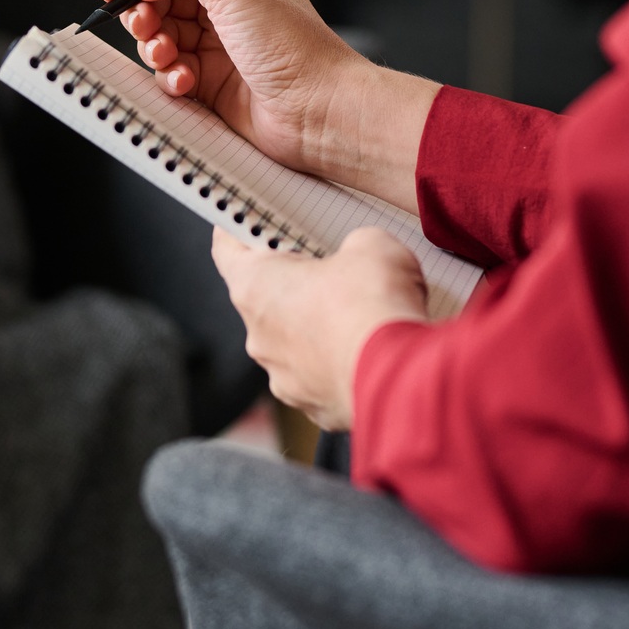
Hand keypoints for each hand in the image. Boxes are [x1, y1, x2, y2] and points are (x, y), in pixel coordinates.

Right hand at [96, 0, 434, 197]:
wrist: (319, 113)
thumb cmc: (295, 49)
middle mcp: (229, 1)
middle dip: (145, 12)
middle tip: (147, 26)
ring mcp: (219, 41)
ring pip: (160, 34)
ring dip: (155, 46)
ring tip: (169, 57)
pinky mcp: (212, 79)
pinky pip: (170, 70)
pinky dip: (169, 76)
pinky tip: (185, 83)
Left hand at [212, 226, 428, 430]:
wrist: (401, 377)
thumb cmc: (372, 304)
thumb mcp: (370, 244)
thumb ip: (354, 243)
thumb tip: (360, 255)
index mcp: (255, 287)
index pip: (226, 251)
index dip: (236, 231)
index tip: (244, 221)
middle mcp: (259, 337)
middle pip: (264, 300)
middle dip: (293, 283)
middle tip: (326, 267)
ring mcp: (284, 378)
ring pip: (293, 344)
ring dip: (317, 329)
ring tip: (357, 315)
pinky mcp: (315, 407)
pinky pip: (321, 376)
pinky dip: (340, 364)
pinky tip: (369, 351)